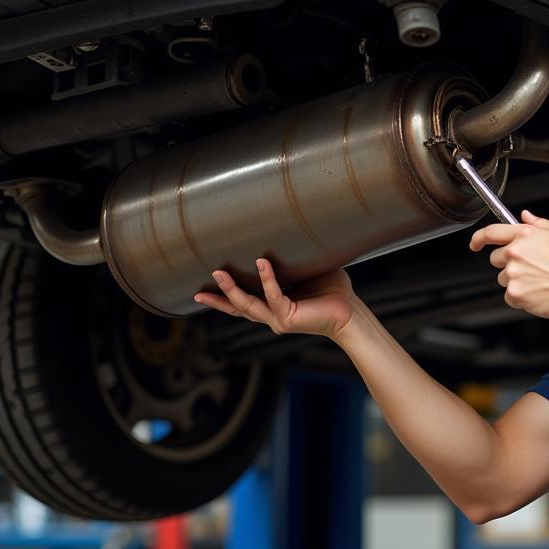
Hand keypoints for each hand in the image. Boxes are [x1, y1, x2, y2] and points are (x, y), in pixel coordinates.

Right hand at [194, 260, 355, 340]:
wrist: (351, 312)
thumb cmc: (332, 290)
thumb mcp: (307, 270)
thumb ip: (293, 258)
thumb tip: (285, 229)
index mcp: (274, 307)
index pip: (243, 304)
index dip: (222, 299)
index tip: (199, 293)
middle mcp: (273, 315)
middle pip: (238, 308)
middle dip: (218, 297)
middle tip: (197, 289)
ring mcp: (279, 319)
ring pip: (248, 305)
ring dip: (231, 290)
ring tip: (218, 273)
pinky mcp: (289, 318)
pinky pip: (275, 296)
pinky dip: (267, 279)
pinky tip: (261, 262)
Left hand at [469, 210, 548, 319]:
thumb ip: (541, 223)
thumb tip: (527, 216)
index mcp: (526, 235)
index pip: (491, 232)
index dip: (478, 238)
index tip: (475, 244)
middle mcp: (516, 252)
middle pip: (495, 258)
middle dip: (508, 262)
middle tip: (530, 268)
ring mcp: (513, 274)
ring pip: (503, 278)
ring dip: (516, 280)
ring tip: (539, 281)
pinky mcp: (514, 294)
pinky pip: (509, 296)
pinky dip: (520, 297)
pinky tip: (537, 292)